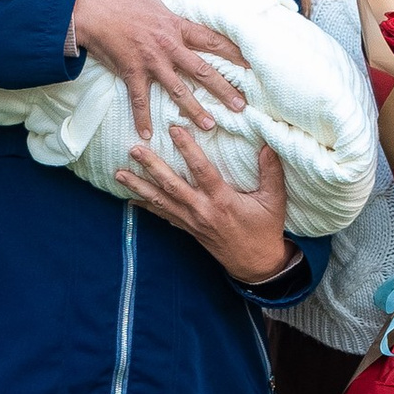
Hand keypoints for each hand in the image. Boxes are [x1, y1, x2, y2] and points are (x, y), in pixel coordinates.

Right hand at [70, 0, 246, 141]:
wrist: (86, 8)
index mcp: (175, 25)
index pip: (210, 40)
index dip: (233, 52)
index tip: (251, 65)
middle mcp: (167, 46)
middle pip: (202, 70)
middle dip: (224, 89)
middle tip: (241, 106)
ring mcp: (150, 62)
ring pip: (178, 90)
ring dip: (194, 109)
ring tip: (210, 125)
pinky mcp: (131, 72)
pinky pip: (139, 100)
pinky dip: (142, 119)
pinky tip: (147, 136)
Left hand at [118, 134, 293, 284]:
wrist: (256, 264)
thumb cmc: (265, 230)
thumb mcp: (274, 201)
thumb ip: (271, 172)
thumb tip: (268, 143)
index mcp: (222, 200)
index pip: (202, 170)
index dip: (187, 149)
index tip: (174, 129)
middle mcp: (202, 210)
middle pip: (171, 185)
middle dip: (151, 167)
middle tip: (133, 150)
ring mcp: (192, 221)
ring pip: (161, 201)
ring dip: (139, 187)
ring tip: (119, 173)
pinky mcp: (188, 229)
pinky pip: (163, 216)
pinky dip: (146, 207)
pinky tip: (130, 199)